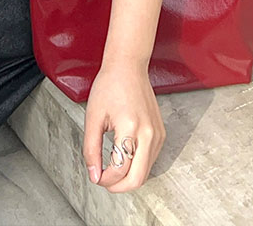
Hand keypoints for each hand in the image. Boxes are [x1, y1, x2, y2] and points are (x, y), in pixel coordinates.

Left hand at [81, 59, 165, 192]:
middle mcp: (149, 133)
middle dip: (118, 186)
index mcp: (130, 127)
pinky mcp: (161, 134)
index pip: (120, 170)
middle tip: (104, 180)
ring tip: (111, 167)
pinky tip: (124, 157)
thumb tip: (94, 175)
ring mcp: (158, 134)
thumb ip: (91, 149)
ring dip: (128, 177)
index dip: (104, 179)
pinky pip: (150, 160)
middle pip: (138, 179)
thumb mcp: (93, 117)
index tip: (95, 175)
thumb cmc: (110, 86)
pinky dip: (137, 166)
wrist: (128, 67)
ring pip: (146, 172)